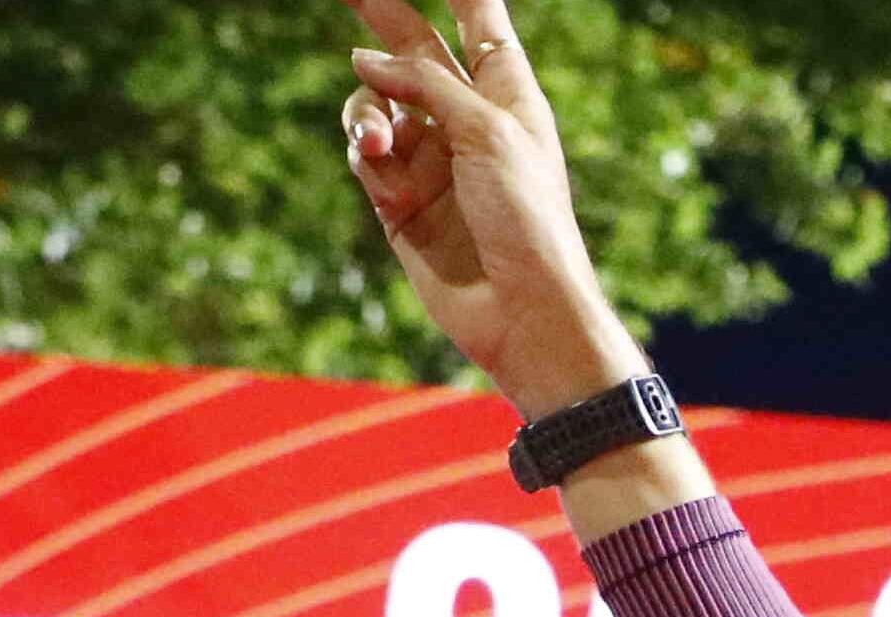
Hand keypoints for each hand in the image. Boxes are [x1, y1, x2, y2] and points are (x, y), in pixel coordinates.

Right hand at [340, 0, 642, 415]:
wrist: (522, 313)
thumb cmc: (527, 220)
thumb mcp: (486, 131)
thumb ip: (425, 82)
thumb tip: (363, 60)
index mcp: (508, 96)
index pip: (480, 23)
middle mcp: (467, 121)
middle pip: (414, 50)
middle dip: (381, 18)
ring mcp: (432, 160)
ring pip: (375, 106)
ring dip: (367, 115)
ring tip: (378, 145)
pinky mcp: (400, 201)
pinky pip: (365, 156)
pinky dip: (368, 160)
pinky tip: (390, 189)